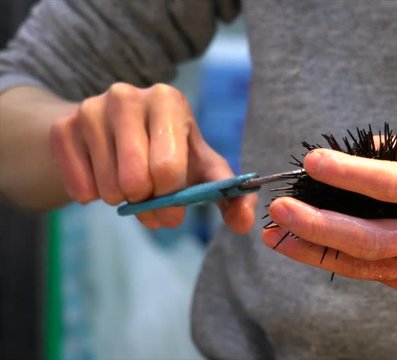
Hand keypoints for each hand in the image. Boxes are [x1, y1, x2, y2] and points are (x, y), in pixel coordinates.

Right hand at [49, 82, 255, 230]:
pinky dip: (93, 197)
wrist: (116, 133)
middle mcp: (127, 96)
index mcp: (169, 100)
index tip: (173, 201)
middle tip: (149, 195)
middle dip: (147, 202)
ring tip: (127, 184)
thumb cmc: (170, 153)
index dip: (171, 197)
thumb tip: (245, 223)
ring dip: (121, 200)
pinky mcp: (62, 127)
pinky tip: (102, 178)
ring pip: (107, 188)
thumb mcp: (202, 168)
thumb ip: (230, 195)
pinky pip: (78, 188)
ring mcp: (90, 108)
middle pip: (135, 180)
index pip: (167, 169)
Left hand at [262, 133, 396, 308]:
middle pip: (374, 238)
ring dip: (318, 251)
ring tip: (278, 237)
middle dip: (319, 226)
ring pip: (370, 266)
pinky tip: (315, 248)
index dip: (349, 174)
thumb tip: (353, 150)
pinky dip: (346, 261)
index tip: (311, 162)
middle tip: (278, 211)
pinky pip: (383, 278)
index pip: (394, 183)